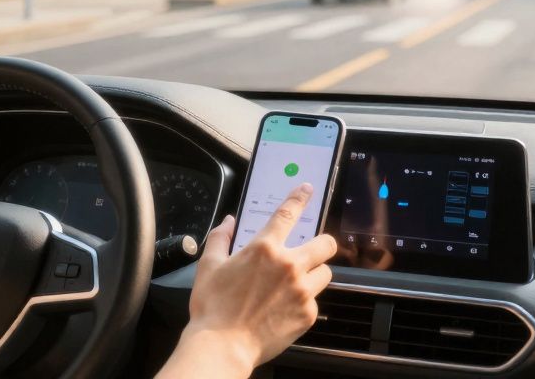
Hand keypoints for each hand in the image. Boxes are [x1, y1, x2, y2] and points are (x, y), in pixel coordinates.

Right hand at [161, 184, 336, 376]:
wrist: (223, 345)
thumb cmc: (213, 306)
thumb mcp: (209, 266)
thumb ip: (220, 238)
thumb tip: (229, 222)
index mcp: (264, 249)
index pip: (288, 214)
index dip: (299, 198)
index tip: (306, 189)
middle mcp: (289, 266)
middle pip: (325, 244)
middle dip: (322, 243)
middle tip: (312, 249)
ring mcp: (302, 291)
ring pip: (325, 273)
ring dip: (314, 273)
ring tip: (297, 283)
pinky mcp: (307, 314)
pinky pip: (315, 301)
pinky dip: (304, 301)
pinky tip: (286, 308)